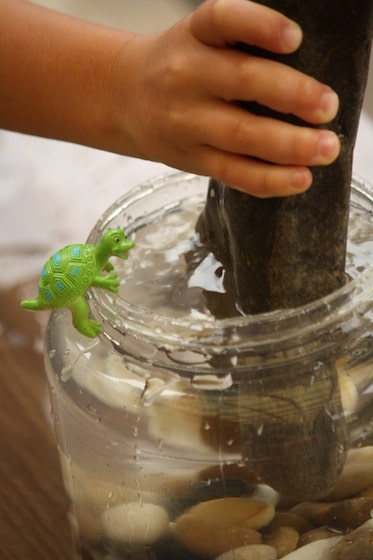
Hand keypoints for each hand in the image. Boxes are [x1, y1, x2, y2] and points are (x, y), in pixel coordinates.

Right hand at [114, 0, 339, 196]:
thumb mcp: (200, 38)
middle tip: (328, 107)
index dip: (260, 26)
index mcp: (194, 36)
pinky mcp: (190, 158)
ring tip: (325, 150)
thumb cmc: (179, 67)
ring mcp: (186, 122)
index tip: (294, 39)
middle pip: (241, 81)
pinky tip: (298, 179)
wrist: (124, 98)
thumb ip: (241, 46)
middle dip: (291, 95)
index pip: (224, 18)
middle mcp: (186, 76)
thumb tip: (306, 81)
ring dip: (289, 146)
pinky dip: (268, 179)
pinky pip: (232, 172)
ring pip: (240, 135)